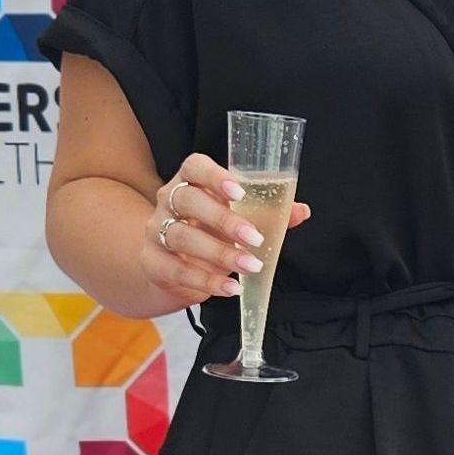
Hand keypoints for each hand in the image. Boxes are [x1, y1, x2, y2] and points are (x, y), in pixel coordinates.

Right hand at [143, 153, 313, 307]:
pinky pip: (177, 270)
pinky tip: (231, 288)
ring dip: (220, 253)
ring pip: (182, 236)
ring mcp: (157, 230)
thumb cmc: (212, 231)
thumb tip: (301, 211)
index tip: (239, 191)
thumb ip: (269, 212)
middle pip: (188, 200)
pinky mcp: (152, 262)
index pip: (194, 166)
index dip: (214, 176)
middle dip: (224, 219)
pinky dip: (207, 281)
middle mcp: (168, 201)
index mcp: (190, 181)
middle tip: (256, 237)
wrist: (173, 267)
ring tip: (251, 265)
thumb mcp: (238, 218)